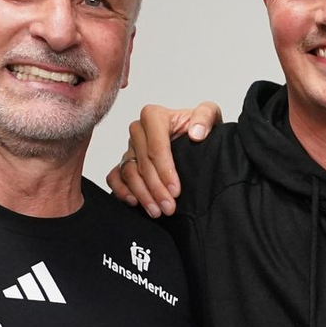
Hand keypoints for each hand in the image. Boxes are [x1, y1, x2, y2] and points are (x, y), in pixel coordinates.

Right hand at [106, 100, 220, 216]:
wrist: (196, 139)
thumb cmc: (200, 127)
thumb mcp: (210, 114)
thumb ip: (205, 116)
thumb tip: (196, 133)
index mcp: (154, 116)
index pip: (156, 147)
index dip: (165, 170)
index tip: (176, 190)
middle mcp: (138, 131)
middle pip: (143, 163)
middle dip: (156, 188)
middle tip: (169, 207)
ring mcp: (130, 148)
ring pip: (129, 173)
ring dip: (142, 194)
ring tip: (157, 211)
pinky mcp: (126, 162)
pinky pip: (115, 177)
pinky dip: (121, 190)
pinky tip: (134, 202)